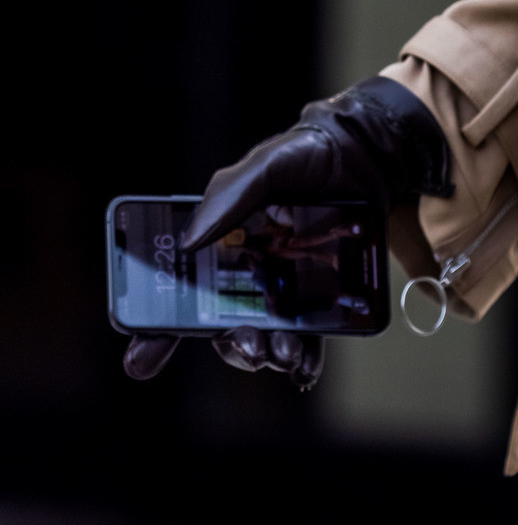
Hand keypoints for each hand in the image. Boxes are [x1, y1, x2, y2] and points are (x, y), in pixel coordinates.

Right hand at [121, 77, 452, 389]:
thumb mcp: (264, 166)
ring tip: (283, 355)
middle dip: (232, 345)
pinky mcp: (321, 295)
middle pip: (223, 322)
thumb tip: (188, 243)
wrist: (368, 156)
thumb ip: (228, 198)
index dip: (156, 329)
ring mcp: (284, 286)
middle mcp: (247, 270)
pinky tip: (305, 368)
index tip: (142, 359)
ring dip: (268, 353)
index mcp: (221, 242)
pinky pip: (308, 334)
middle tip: (250, 349)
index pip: (179, 289)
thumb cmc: (306, 156)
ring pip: (265, 334)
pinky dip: (305, 357)